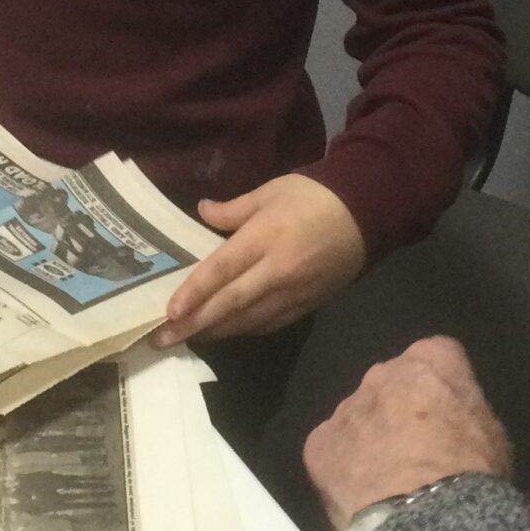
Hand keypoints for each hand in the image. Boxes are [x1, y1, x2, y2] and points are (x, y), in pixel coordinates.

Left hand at [155, 174, 367, 345]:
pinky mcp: (307, 305)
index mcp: (265, 238)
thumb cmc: (314, 196)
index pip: (222, 270)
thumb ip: (233, 208)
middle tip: (162, 339)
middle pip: (230, 303)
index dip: (194, 292)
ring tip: (186, 338)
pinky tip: (225, 331)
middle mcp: (277, 271)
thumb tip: (202, 211)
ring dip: (215, 331)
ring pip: (248, 320)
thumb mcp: (270, 191)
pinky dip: (244, 330)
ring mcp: (293, 293)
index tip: (169, 312)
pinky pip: (269, 324)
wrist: (367, 215)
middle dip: (194, 323)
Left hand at [302, 335, 512, 530]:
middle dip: (398, 409)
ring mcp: (347, 407)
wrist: (429, 519)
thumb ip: (465, 414)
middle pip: (390, 384)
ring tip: (386, 480)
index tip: (447, 417)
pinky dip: (342, 468)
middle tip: (415, 449)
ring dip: (369, 438)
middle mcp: (383, 373)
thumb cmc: (472, 474)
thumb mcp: (492, 436)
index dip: (441, 389)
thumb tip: (454, 426)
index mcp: (431, 360)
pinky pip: (331, 450)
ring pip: (358, 417)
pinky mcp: (319, 444)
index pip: (437, 357)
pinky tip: (360, 494)